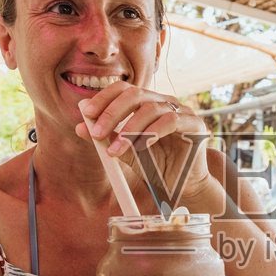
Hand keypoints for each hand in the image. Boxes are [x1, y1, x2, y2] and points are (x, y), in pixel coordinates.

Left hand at [75, 83, 215, 204]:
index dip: (104, 98)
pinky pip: (170, 121)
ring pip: (151, 109)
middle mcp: (165, 102)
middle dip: (112, 112)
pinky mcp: (195, 124)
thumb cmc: (156, 166)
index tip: (86, 114)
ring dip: (128, 129)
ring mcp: (182, 111)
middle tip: (96, 133)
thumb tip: (80, 127)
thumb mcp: (126, 153)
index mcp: (148, 103)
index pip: (124, 89)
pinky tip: (140, 147)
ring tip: (114, 151)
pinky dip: (151, 133)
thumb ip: (107, 138)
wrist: (183, 187)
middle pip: (135, 94)